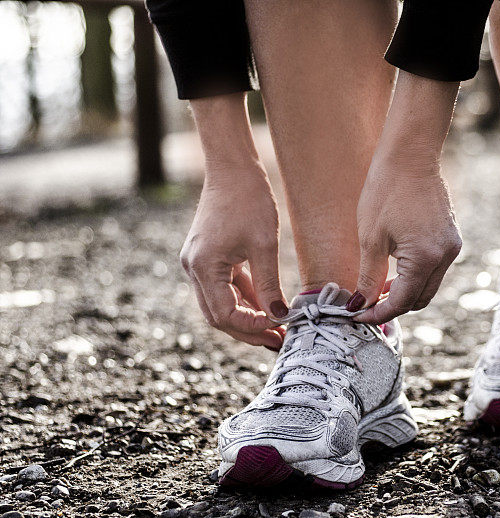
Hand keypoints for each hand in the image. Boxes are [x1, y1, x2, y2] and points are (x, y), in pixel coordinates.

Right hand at [180, 162, 286, 348]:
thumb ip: (269, 285)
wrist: (233, 167)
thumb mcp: (264, 245)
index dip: (252, 327)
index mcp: (203, 267)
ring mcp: (198, 263)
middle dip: (248, 331)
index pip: (224, 315)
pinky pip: (225, 288)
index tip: (278, 329)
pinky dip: (245, 300)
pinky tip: (268, 309)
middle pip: (218, 316)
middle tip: (279, 342)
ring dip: (247, 318)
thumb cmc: (249, 200)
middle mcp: (194, 269)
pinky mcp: (208, 258)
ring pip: (221, 304)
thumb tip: (279, 317)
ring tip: (277, 330)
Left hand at [349, 155, 461, 323]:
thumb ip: (368, 276)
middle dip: (393, 306)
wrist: (411, 154)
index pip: (402, 301)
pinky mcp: (452, 238)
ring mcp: (452, 247)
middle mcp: (445, 256)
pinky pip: (435, 269)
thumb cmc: (386, 190)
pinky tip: (395, 269)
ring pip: (429, 286)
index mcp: (425, 258)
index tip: (357, 315)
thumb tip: (360, 305)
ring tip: (377, 288)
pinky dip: (415, 276)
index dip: (378, 313)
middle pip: (420, 299)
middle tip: (366, 305)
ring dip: (405, 292)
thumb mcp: (370, 238)